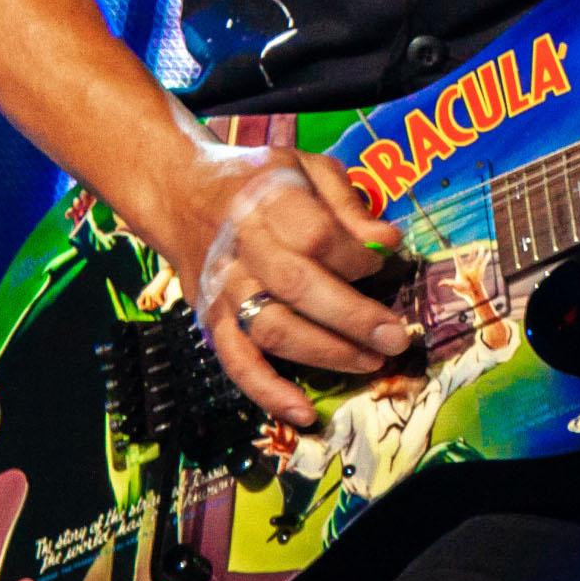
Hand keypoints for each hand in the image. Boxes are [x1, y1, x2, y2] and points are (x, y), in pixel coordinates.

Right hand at [140, 140, 410, 425]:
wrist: (181, 195)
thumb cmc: (258, 182)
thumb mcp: (306, 167)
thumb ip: (347, 202)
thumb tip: (387, 242)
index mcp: (266, 200)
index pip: (315, 235)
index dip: (355, 256)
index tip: (384, 262)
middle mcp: (240, 247)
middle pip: (298, 287)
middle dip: (353, 317)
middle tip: (397, 338)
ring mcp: (222, 288)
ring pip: (271, 329)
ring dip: (325, 353)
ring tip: (370, 363)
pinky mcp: (210, 320)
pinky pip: (236, 363)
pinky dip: (268, 393)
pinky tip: (303, 412)